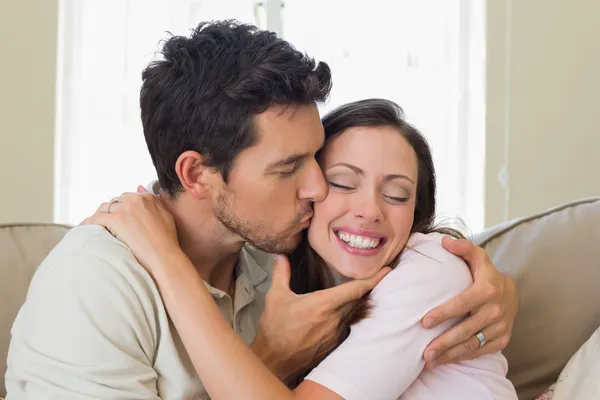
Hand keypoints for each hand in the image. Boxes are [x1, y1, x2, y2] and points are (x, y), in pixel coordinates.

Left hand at [81, 186, 180, 272]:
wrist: (163, 256)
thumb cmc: (166, 240)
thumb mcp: (166, 216)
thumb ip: (154, 201)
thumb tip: (139, 187)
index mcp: (147, 198)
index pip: (128, 197)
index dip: (122, 208)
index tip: (119, 217)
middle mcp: (135, 200)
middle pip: (115, 201)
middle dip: (110, 212)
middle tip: (107, 225)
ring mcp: (125, 209)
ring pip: (104, 208)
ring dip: (100, 217)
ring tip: (96, 227)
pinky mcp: (116, 220)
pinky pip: (96, 219)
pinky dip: (90, 224)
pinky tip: (88, 230)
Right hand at [252, 255, 389, 381]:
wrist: (275, 361)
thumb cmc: (275, 330)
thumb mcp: (276, 297)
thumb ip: (281, 274)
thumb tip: (280, 256)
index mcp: (323, 305)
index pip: (355, 289)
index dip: (373, 279)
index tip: (387, 271)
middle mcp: (334, 319)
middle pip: (357, 300)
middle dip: (365, 288)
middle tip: (372, 276)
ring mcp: (335, 333)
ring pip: (351, 313)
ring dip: (354, 303)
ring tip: (355, 292)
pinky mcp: (333, 344)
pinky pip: (344, 326)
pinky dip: (345, 316)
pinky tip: (337, 312)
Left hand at [421, 237, 518, 367]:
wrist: (513, 292)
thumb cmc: (487, 275)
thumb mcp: (478, 258)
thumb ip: (463, 248)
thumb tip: (444, 242)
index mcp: (488, 290)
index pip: (462, 304)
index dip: (443, 313)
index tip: (424, 322)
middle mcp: (496, 311)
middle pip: (465, 330)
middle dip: (444, 342)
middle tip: (425, 352)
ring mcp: (500, 327)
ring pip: (472, 344)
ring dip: (450, 354)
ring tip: (430, 361)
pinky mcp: (502, 340)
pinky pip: (480, 351)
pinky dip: (462, 357)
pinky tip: (444, 361)